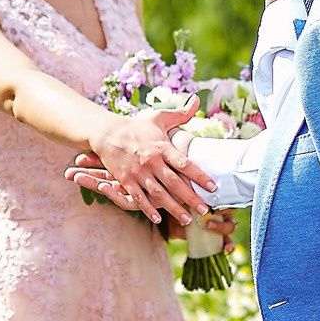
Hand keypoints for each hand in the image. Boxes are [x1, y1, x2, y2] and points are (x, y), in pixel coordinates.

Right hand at [71, 105, 214, 222]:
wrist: (107, 133)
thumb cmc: (137, 125)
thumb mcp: (159, 117)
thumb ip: (181, 113)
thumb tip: (197, 101)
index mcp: (162, 147)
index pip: (185, 164)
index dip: (200, 176)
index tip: (212, 187)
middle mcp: (151, 161)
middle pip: (175, 183)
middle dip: (191, 197)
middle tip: (205, 209)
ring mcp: (138, 173)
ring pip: (159, 194)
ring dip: (173, 208)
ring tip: (187, 219)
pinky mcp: (126, 180)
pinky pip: (139, 198)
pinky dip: (148, 209)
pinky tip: (157, 219)